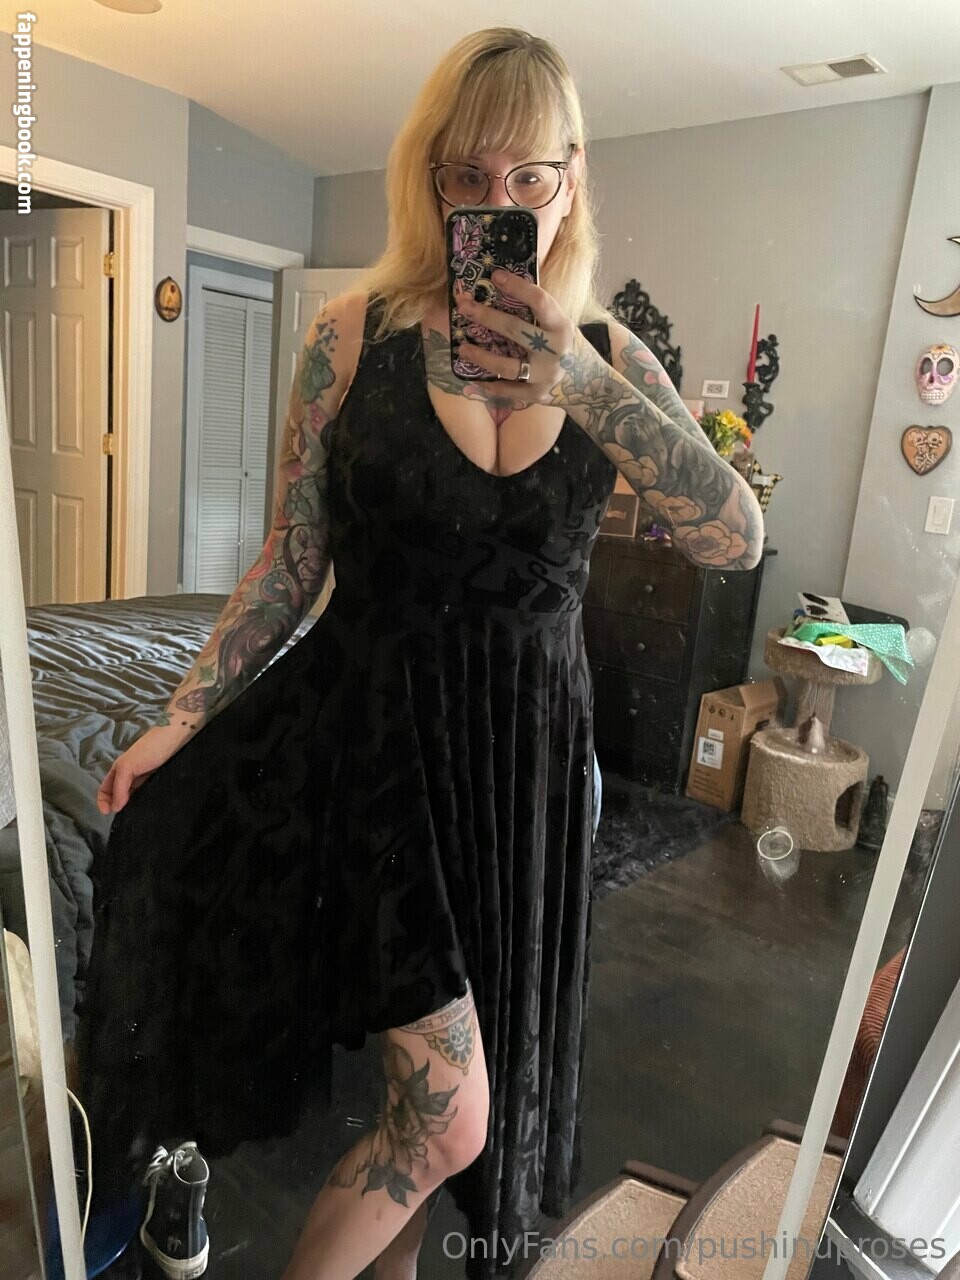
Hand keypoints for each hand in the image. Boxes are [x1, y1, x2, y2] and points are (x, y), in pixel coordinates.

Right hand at [96, 724, 189, 814]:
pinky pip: (148, 795)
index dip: (103, 801)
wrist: (176, 738)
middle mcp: (131, 776)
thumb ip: (119, 786)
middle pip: (119, 795)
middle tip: (124, 818)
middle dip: (118, 806)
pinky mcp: (158, 782)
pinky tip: (148, 808)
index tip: (107, 813)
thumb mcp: (128, 766)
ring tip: (136, 816)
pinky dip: (145, 803)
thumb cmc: (150, 748)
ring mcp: (145, 779)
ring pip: (134, 797)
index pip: (106, 789)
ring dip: (132, 806)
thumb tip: (115, 808)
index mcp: (120, 770)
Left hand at [455, 270, 585, 403]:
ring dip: (481, 356)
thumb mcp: (562, 326)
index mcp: (561, 326)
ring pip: (507, 366)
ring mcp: (545, 375)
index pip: (539, 301)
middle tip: (464, 306)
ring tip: (463, 348)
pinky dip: (491, 384)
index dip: (517, 286)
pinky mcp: (538, 395)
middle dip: (486, 317)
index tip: (495, 276)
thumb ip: (539, 314)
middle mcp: (554, 350)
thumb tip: (503, 291)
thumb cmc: (570, 348)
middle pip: (515, 330)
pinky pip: (509, 389)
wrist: (591, 386)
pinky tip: (476, 377)